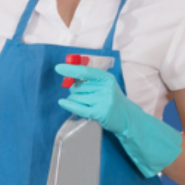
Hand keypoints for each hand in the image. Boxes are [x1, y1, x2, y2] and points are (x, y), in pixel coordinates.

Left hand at [55, 63, 182, 177]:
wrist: (127, 117)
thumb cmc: (112, 99)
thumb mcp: (105, 86)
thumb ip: (91, 80)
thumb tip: (69, 77)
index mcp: (107, 78)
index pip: (85, 72)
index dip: (70, 69)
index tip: (58, 68)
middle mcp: (106, 88)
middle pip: (78, 87)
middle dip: (75, 90)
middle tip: (84, 95)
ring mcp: (103, 101)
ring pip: (76, 97)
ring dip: (75, 100)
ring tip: (86, 103)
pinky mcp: (99, 112)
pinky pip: (78, 108)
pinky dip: (68, 105)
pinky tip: (62, 102)